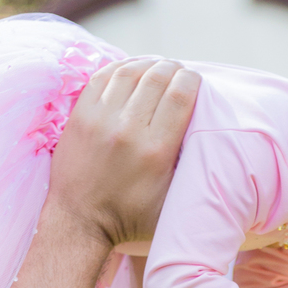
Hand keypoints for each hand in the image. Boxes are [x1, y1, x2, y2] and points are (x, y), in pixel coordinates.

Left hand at [51, 56, 200, 248]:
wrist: (79, 224)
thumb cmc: (130, 220)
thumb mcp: (171, 205)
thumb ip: (189, 171)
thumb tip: (208, 138)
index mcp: (155, 151)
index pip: (180, 95)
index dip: (191, 79)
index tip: (195, 80)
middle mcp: (127, 130)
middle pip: (157, 77)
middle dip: (173, 68)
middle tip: (178, 72)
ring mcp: (99, 120)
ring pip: (129, 71)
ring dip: (147, 64)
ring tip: (156, 67)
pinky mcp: (79, 117)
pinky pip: (102, 77)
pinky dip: (120, 68)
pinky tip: (131, 71)